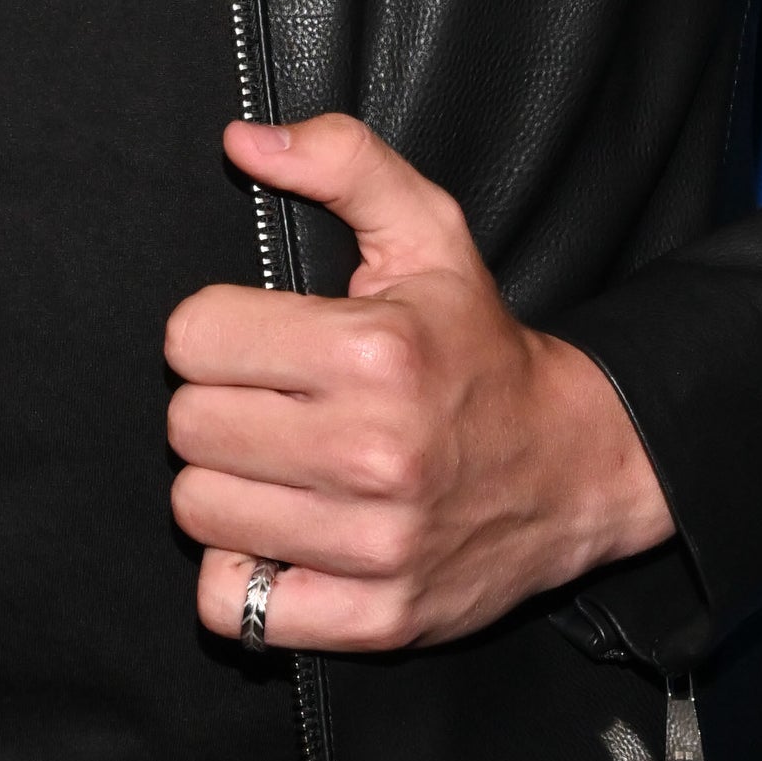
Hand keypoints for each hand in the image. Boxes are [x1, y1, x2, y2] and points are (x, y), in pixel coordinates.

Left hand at [166, 113, 672, 651]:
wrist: (574, 464)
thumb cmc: (479, 346)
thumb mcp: (430, 233)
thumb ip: (342, 162)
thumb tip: (242, 141)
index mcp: (375, 349)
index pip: (192, 338)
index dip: (214, 332)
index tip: (256, 341)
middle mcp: (373, 450)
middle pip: (187, 428)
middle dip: (217, 406)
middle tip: (270, 404)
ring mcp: (375, 544)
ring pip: (200, 512)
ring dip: (226, 488)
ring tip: (279, 466)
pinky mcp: (376, 619)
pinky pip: (234, 607)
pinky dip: (243, 578)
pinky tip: (283, 536)